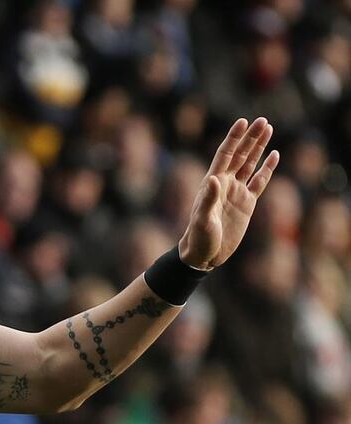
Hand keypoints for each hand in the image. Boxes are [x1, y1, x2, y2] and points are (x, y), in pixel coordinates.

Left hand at [178, 117, 279, 269]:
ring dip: (259, 147)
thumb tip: (213, 178)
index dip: (233, 138)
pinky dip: (266, 169)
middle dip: (250, 138)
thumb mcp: (202, 219)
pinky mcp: (247, 204)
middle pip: (240, 155)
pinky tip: (274, 155)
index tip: (243, 122)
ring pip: (250, 164)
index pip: (225, 155)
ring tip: (268, 129)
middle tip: (262, 120)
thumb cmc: (198, 237)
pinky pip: (259, 182)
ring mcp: (236, 192)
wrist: (204, 254)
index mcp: (212, 183)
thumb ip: (208, 199)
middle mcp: (225, 184)